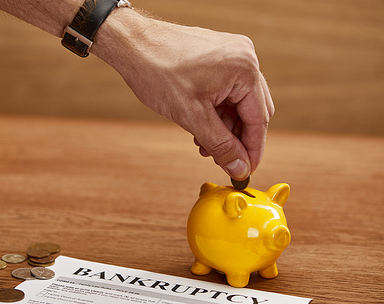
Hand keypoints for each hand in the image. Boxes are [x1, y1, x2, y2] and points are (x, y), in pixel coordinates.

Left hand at [94, 10, 273, 179]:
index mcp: (244, 69)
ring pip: (238, 104)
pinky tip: (200, 127)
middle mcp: (244, 58)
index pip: (259, 119)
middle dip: (236, 139)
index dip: (252, 149)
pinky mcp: (219, 58)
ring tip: (203, 144)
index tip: (245, 171)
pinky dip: (216, 112)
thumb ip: (220, 146)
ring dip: (224, 128)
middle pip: (252, 111)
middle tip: (222, 160)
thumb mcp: (192, 116)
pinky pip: (226, 91)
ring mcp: (231, 55)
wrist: (132, 45)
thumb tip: (239, 169)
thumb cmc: (157, 71)